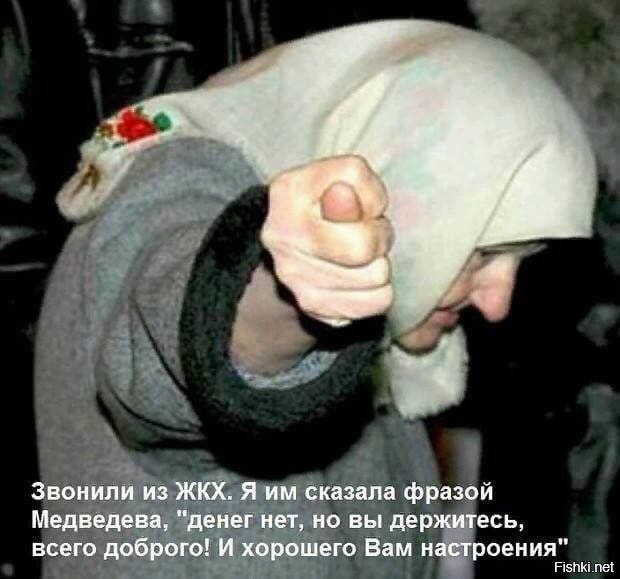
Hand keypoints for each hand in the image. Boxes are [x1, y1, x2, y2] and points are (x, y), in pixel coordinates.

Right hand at [261, 155, 392, 324]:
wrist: (294, 234)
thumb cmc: (327, 198)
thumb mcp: (341, 175)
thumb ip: (351, 180)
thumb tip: (345, 197)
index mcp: (287, 197)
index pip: (353, 206)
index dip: (373, 203)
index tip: (359, 202)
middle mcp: (282, 242)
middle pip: (365, 250)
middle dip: (379, 237)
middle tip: (366, 230)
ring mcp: (294, 280)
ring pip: (377, 279)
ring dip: (378, 263)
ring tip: (359, 252)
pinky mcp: (313, 306)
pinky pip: (376, 303)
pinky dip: (377, 290)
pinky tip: (359, 276)